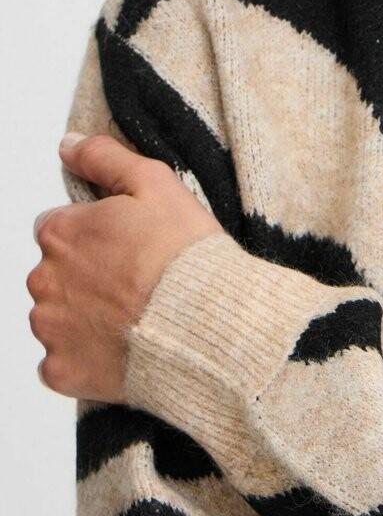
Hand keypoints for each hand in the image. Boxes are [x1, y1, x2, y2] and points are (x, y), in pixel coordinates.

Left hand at [26, 132, 224, 403]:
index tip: (128, 244)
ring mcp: (50, 329)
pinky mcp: (60, 371)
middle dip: (87, 274)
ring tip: (135, 313)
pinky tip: (123, 345)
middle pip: (55, 272)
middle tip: (136, 279)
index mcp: (61, 232)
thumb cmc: (185, 256)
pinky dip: (85, 357)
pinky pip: (62, 362)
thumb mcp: (155, 183)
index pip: (59, 227)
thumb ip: (105, 158)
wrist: (206, 325)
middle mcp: (44, 279)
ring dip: (84, 315)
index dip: (96, 233)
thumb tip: (70, 145)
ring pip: (56, 316)